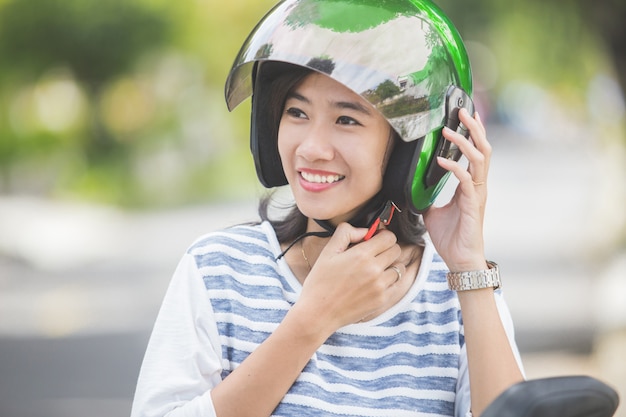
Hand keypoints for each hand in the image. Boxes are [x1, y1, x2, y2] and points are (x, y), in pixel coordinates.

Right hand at [295, 223, 403, 332]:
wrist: (318, 314)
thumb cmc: (320, 282)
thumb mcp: (328, 252)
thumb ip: (346, 233)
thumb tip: (365, 231)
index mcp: (361, 255)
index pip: (388, 237)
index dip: (382, 235)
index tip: (374, 240)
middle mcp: (374, 270)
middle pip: (396, 250)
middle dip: (387, 249)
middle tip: (374, 254)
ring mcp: (380, 286)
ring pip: (399, 268)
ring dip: (390, 265)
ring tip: (375, 269)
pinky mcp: (382, 300)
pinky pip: (397, 284)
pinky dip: (390, 281)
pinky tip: (376, 282)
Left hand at [422, 109, 490, 271]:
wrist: (458, 260)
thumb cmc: (450, 237)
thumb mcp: (432, 212)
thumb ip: (427, 196)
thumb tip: (412, 188)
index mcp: (470, 185)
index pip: (474, 153)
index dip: (471, 134)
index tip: (463, 117)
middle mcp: (477, 186)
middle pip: (483, 149)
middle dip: (474, 129)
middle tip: (461, 112)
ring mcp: (477, 194)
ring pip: (479, 160)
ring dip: (464, 143)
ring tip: (449, 131)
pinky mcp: (473, 205)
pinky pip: (466, 180)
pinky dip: (454, 168)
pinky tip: (442, 161)